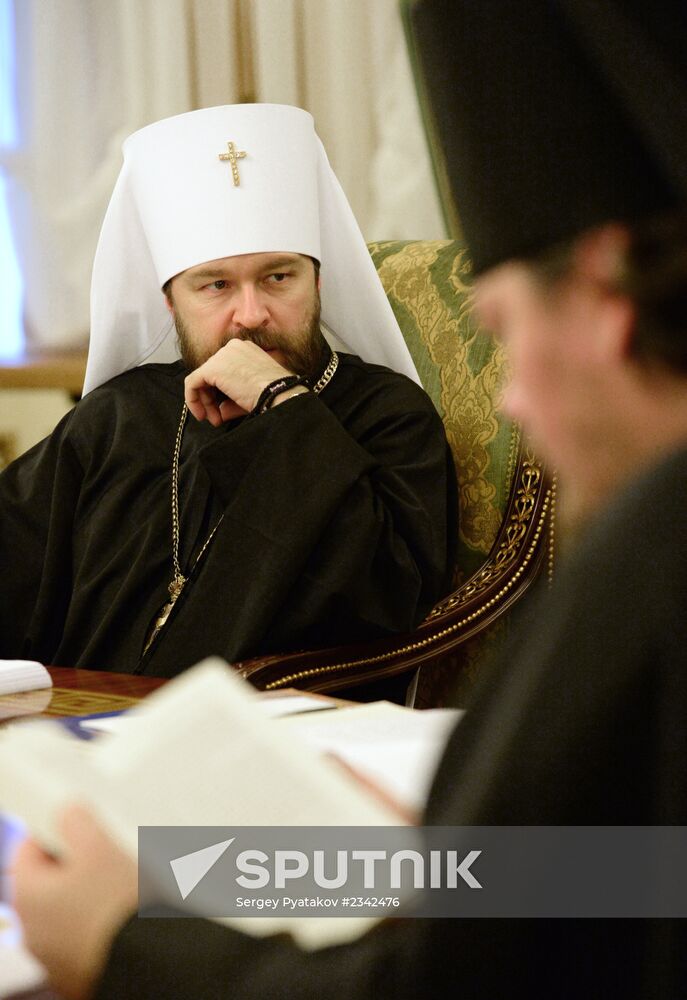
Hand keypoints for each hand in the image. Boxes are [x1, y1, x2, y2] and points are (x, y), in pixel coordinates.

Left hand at [13, 804, 136, 999]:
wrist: (148, 960)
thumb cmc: (119, 910)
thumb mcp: (99, 847)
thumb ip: (77, 820)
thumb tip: (68, 811)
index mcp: (27, 895)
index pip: (28, 847)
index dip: (57, 832)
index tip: (81, 831)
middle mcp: (32, 929)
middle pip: (49, 881)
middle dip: (77, 867)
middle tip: (107, 860)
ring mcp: (54, 955)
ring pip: (68, 909)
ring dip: (90, 896)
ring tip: (122, 890)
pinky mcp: (77, 971)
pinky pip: (84, 936)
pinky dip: (99, 924)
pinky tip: (123, 918)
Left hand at [184, 340, 296, 425]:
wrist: (279, 393)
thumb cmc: (274, 394)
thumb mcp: (251, 394)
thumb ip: (232, 401)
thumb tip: (220, 411)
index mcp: (245, 350)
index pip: (224, 369)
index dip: (220, 392)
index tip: (224, 410)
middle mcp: (232, 348)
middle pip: (211, 374)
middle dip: (211, 399)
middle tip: (217, 418)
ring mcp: (221, 356)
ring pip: (201, 379)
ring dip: (205, 402)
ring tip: (214, 420)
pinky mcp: (212, 368)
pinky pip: (192, 383)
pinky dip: (193, 400)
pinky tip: (202, 415)